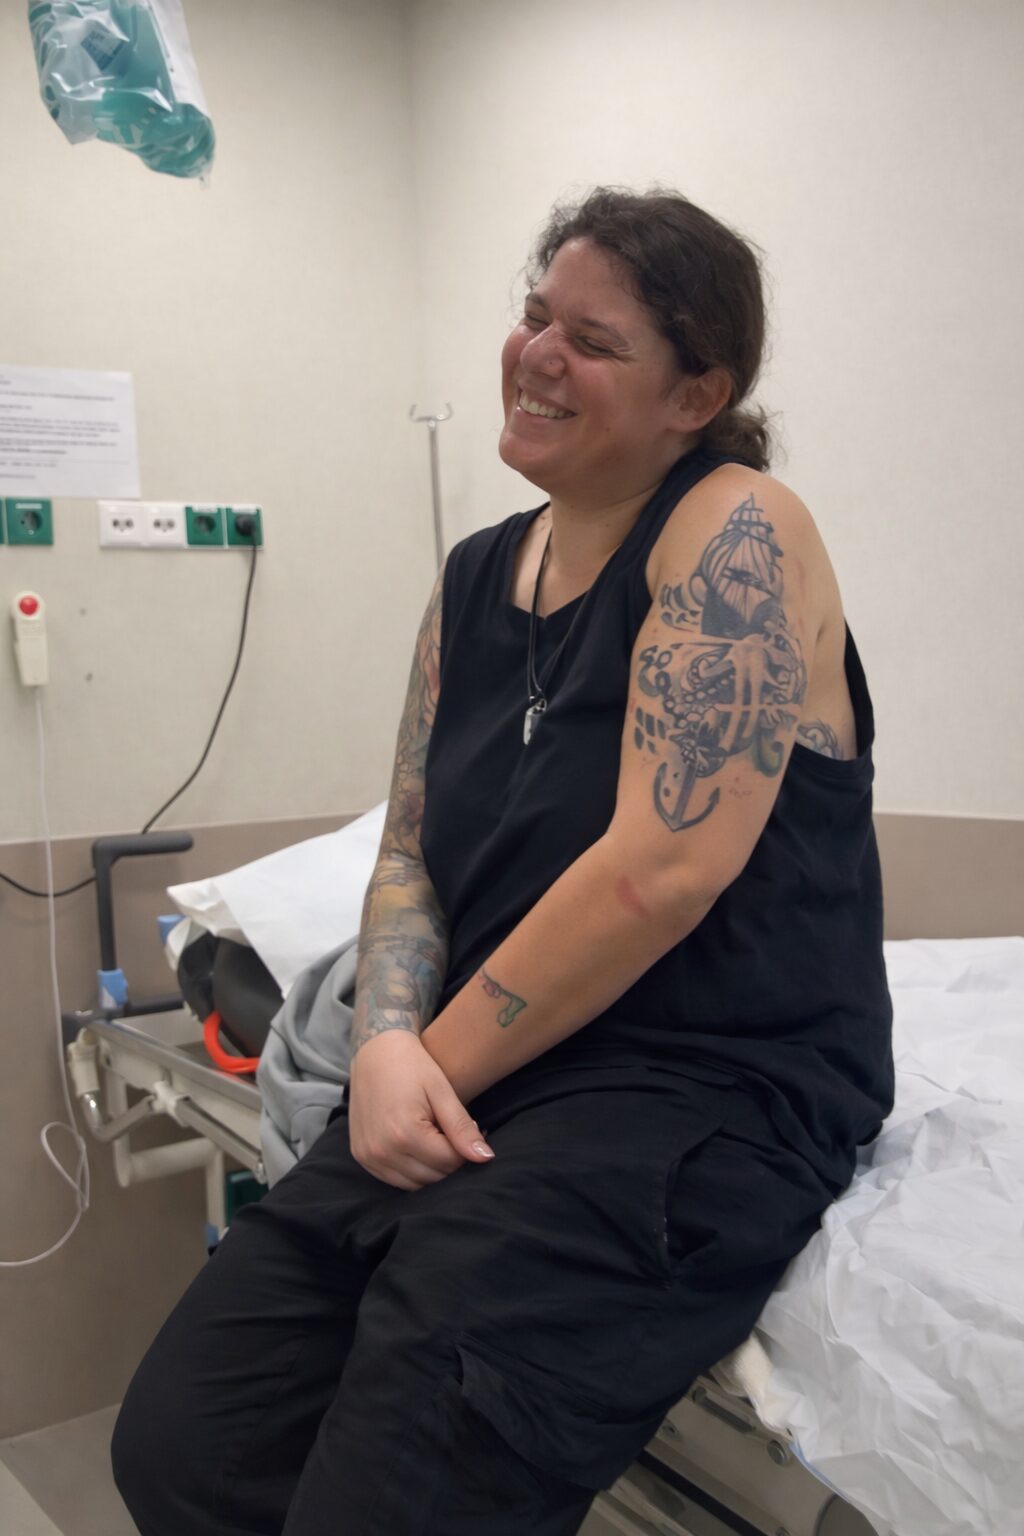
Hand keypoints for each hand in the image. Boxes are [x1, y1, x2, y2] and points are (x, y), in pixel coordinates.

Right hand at [347, 1030, 494, 1189]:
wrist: (376, 1051)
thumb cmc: (412, 1066)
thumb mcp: (442, 1091)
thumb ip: (462, 1128)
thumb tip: (486, 1158)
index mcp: (405, 1134)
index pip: (450, 1162)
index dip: (465, 1148)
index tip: (467, 1128)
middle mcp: (382, 1151)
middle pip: (433, 1177)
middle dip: (449, 1159)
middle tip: (451, 1132)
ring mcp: (368, 1156)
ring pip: (415, 1184)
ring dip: (431, 1168)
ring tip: (435, 1137)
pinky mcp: (361, 1157)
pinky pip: (395, 1180)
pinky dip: (411, 1170)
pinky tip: (417, 1146)